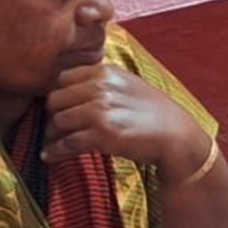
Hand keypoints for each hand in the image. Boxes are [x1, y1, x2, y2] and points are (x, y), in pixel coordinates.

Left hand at [42, 62, 208, 177]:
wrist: (177, 137)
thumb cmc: (154, 113)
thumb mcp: (128, 85)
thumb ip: (101, 82)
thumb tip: (68, 92)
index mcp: (106, 71)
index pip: (62, 78)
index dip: (58, 95)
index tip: (60, 108)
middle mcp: (101, 87)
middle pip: (55, 99)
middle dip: (53, 115)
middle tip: (56, 128)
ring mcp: (101, 111)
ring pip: (58, 121)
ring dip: (53, 135)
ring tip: (53, 143)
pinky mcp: (103, 135)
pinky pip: (67, 143)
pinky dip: (55, 152)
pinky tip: (50, 157)